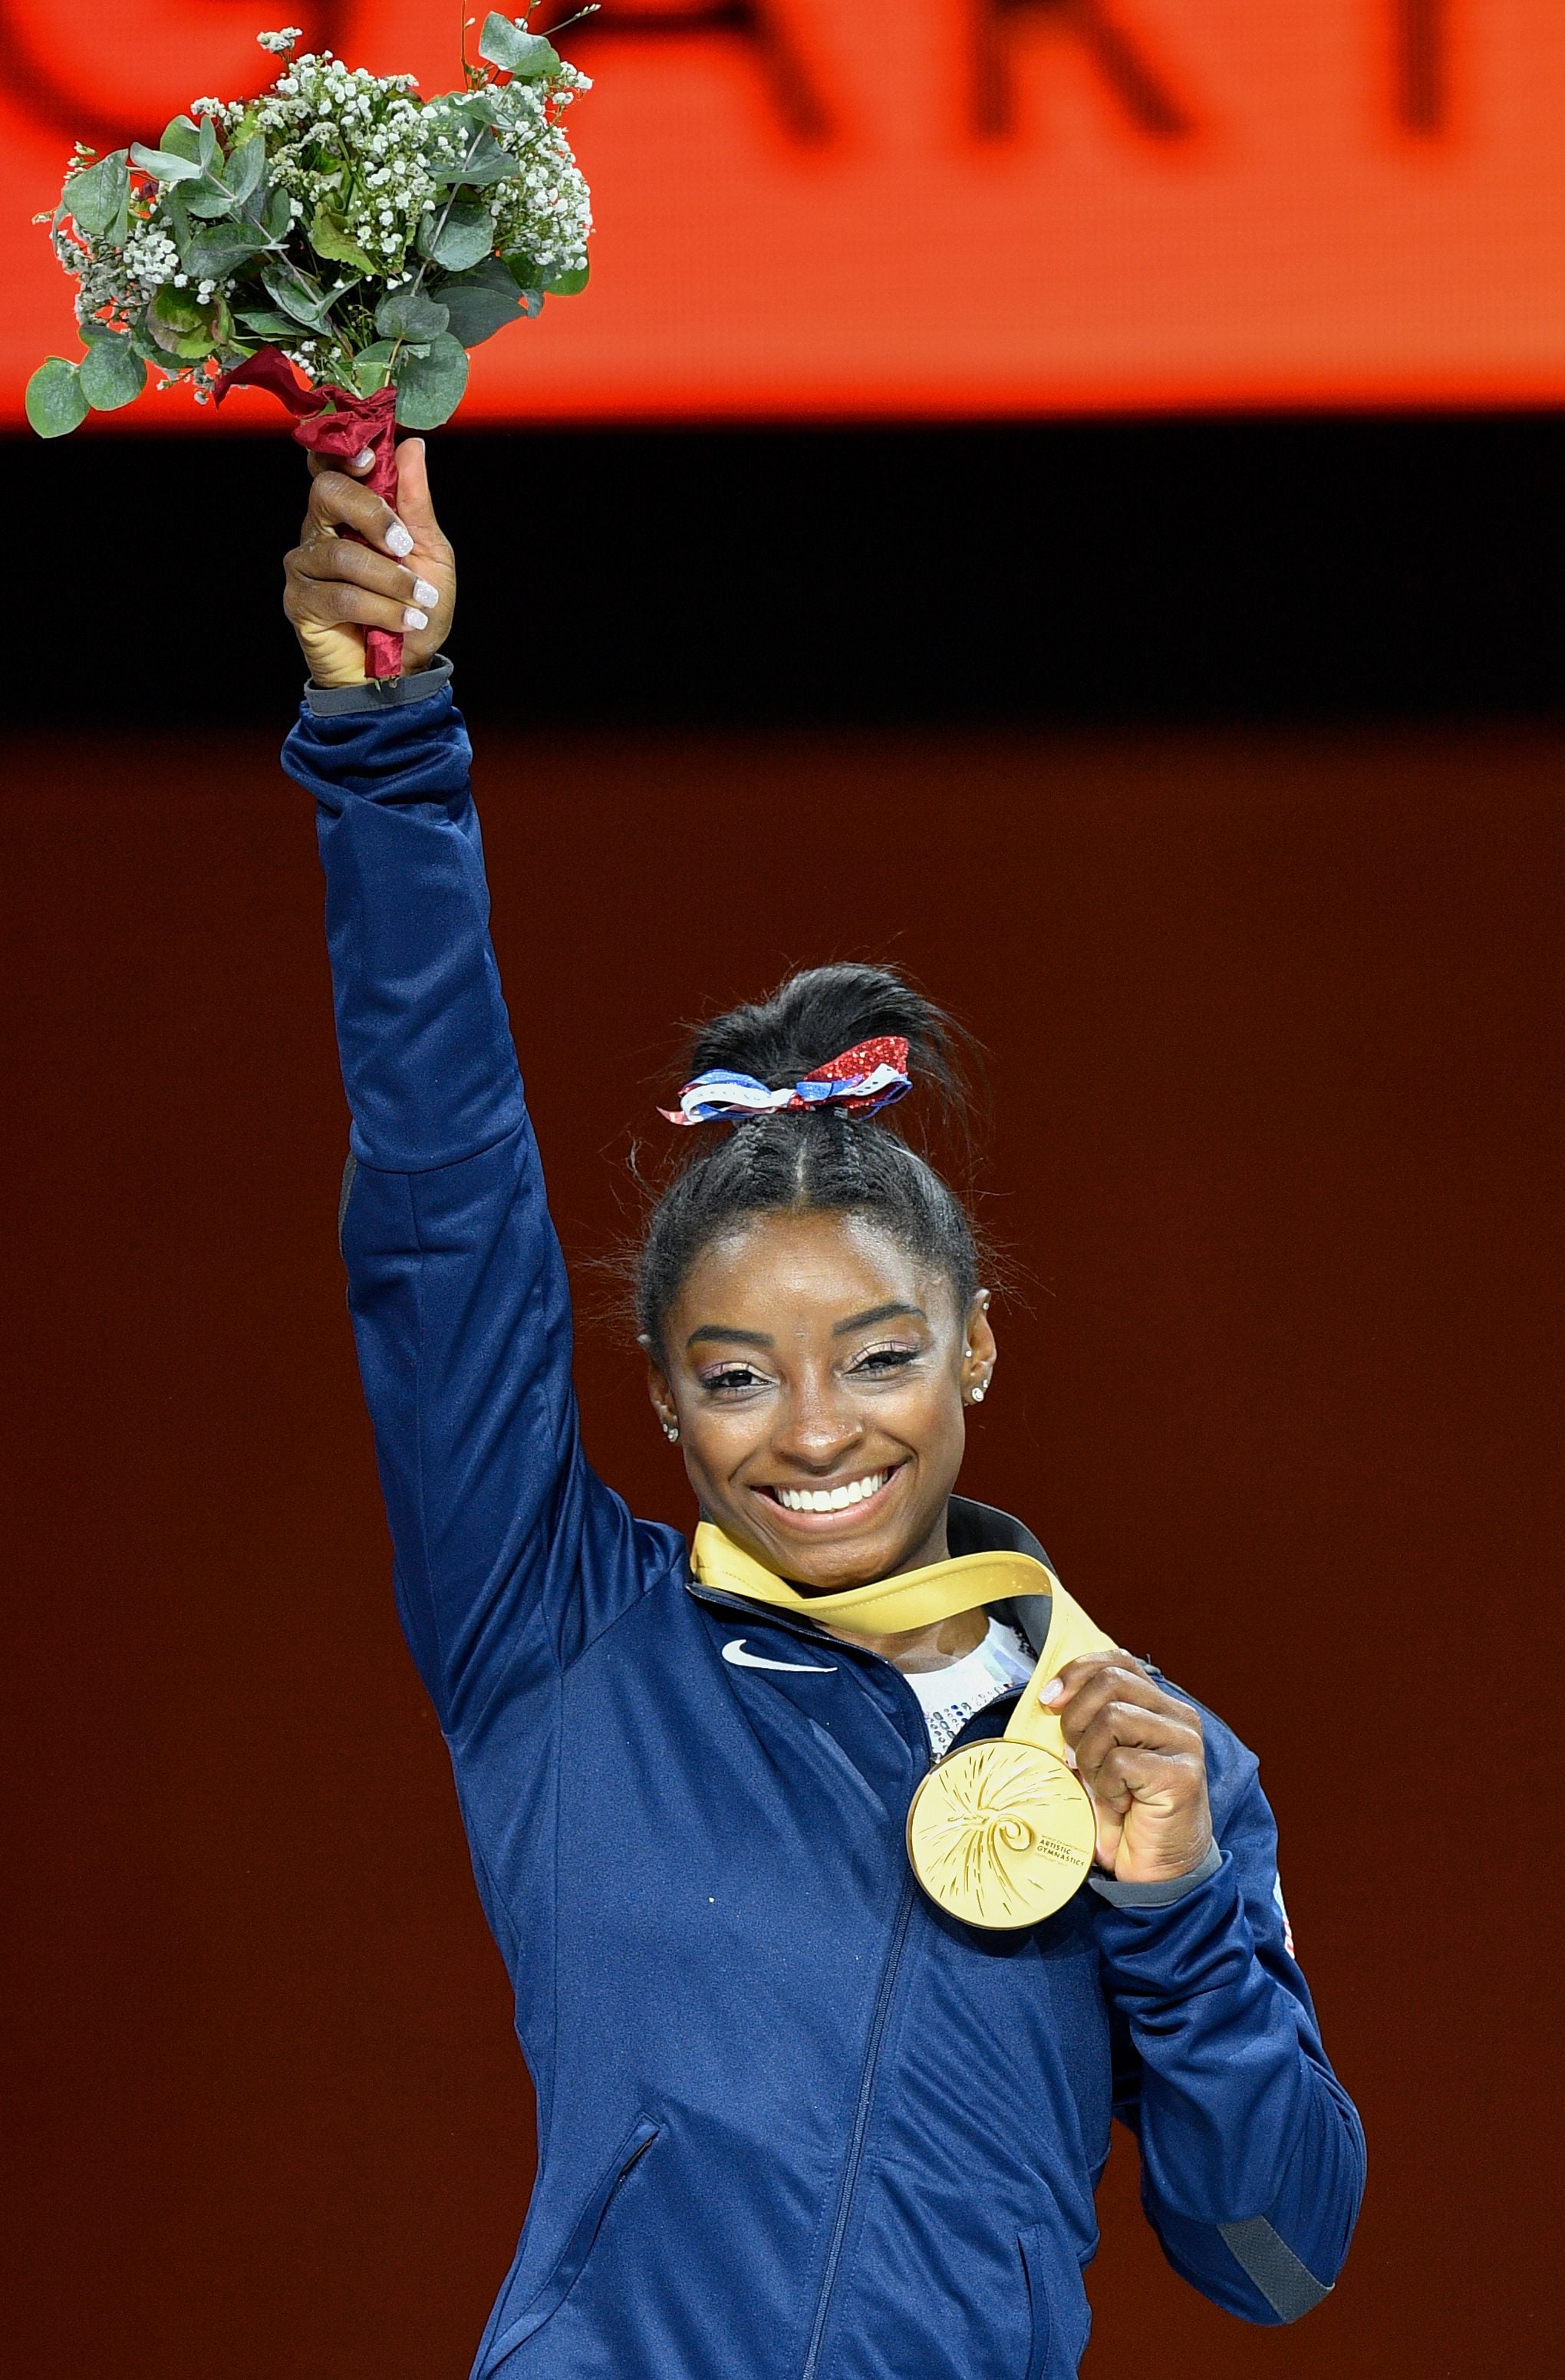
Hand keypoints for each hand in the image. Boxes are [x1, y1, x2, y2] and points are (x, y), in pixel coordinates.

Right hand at [283, 437, 455, 686]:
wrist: (406, 668)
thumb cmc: (416, 607)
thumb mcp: (430, 553)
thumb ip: (416, 503)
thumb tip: (411, 447)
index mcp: (350, 511)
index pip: (331, 466)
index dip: (343, 454)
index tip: (371, 460)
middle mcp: (320, 530)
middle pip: (327, 493)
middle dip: (372, 513)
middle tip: (404, 544)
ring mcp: (306, 565)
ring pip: (341, 553)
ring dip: (390, 580)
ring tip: (420, 602)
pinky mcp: (300, 602)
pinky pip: (339, 596)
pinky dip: (381, 609)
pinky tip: (406, 621)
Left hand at [1040, 1651, 1213, 1885]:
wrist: (1155, 1873)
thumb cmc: (1124, 1813)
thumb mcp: (1099, 1756)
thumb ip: (1088, 1722)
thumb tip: (1052, 1695)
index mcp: (1159, 1705)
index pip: (1117, 1661)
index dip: (1077, 1672)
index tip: (1049, 1699)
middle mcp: (1178, 1717)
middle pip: (1109, 1683)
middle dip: (1076, 1719)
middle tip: (1077, 1758)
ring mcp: (1185, 1743)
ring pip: (1112, 1718)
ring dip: (1091, 1758)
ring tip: (1103, 1786)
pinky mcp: (1182, 1774)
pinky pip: (1120, 1761)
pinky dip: (1106, 1786)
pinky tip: (1120, 1804)